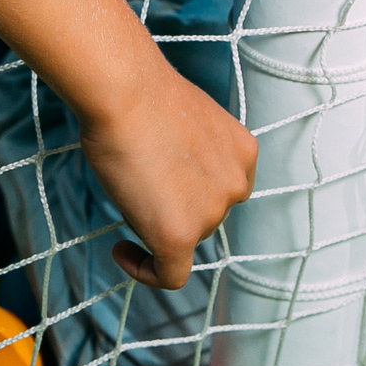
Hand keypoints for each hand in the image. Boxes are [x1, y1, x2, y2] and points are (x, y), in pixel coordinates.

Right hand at [75, 57, 257, 291]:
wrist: (125, 91)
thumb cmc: (142, 94)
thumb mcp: (186, 121)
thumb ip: (191, 152)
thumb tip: (168, 171)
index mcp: (244, 153)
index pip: (221, 188)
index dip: (193, 190)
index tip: (163, 184)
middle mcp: (236, 185)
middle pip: (203, 215)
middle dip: (173, 205)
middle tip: (136, 179)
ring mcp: (210, 213)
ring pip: (182, 238)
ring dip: (155, 223)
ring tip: (125, 188)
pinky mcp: (179, 236)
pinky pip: (169, 274)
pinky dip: (145, 270)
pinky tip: (122, 251)